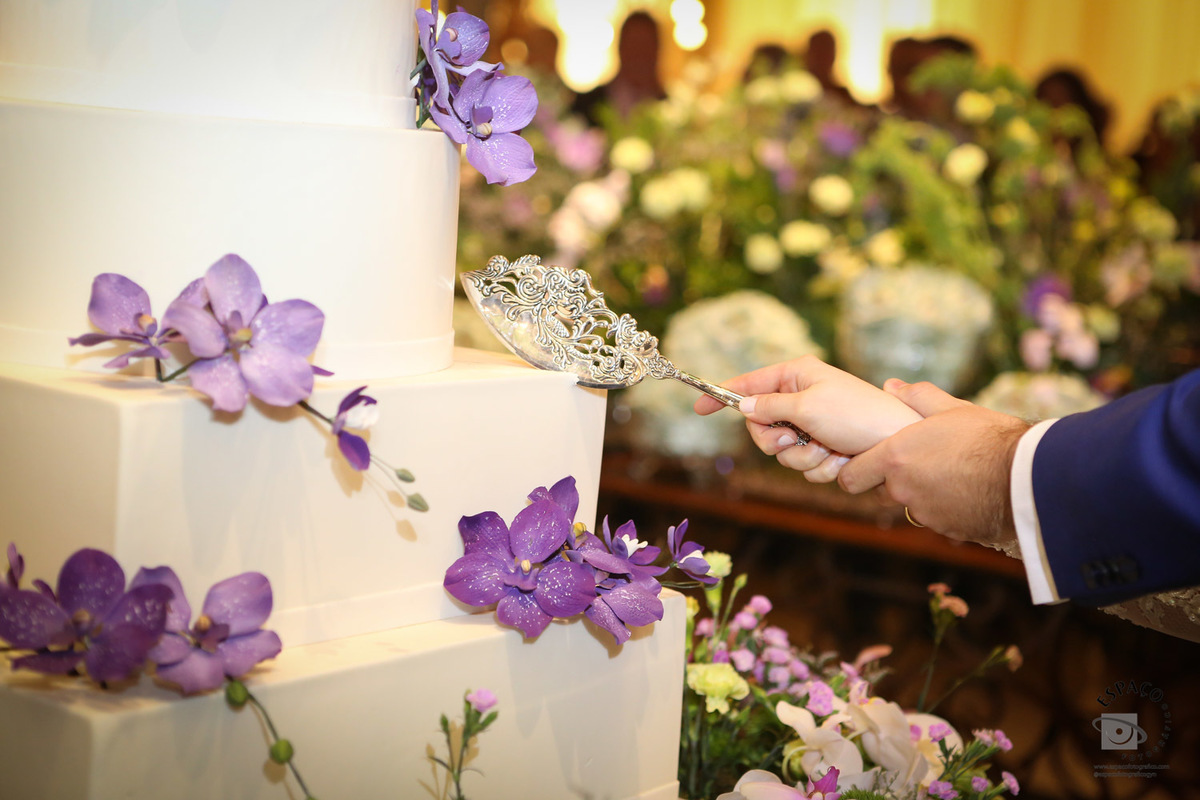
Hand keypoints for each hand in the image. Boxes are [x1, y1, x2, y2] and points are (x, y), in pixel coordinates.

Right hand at [693, 356, 922, 481]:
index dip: (724, 395)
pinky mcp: (824, 447)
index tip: (699, 408)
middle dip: (775, 441)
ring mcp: (813, 425)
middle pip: (760, 426)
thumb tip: (743, 405)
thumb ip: (769, 406)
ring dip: (802, 457)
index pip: (750, 383)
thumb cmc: (857, 414)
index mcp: (797, 375)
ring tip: (827, 449)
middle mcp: (802, 397)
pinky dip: (819, 467)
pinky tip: (839, 459)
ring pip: (782, 452)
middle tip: (794, 440)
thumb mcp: (807, 405)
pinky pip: (803, 465)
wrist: (898, 442)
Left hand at [838, 380, 1029, 547]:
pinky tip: (969, 491)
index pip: (850, 478)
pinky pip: (939, 519)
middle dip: (892, 482)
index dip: (856, 470)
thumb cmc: (988, 437)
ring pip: (912, 506)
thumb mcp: (952, 409)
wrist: (1028, 476)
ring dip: (923, 495)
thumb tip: (891, 386)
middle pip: (880, 493)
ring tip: (952, 474)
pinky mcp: (949, 531)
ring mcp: (926, 514)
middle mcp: (903, 491)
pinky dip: (948, 508)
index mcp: (895, 459)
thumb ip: (917, 398)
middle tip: (919, 463)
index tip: (866, 463)